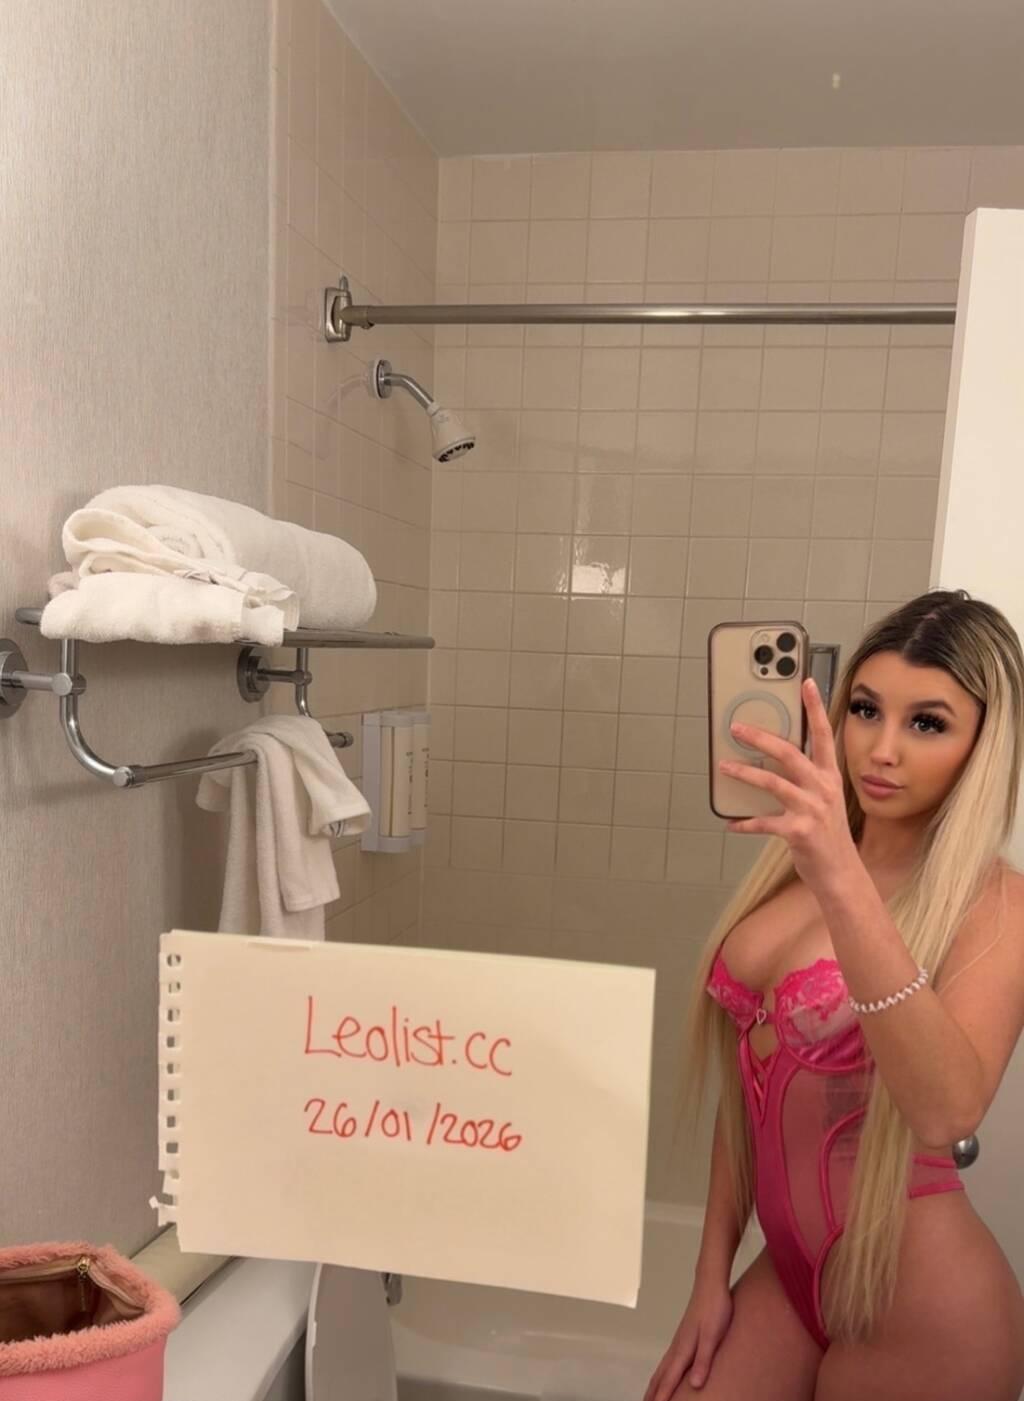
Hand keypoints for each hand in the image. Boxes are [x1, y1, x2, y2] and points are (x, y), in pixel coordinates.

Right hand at [643, 1277, 734, 1397]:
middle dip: (652, 1392)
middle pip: (661, 1375)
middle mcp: (677, 1346)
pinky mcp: (684, 1336)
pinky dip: (663, 1372)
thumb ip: (704, 1360)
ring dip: (656, 1383)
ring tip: (651, 1396)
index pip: (669, 1379)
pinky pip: (669, 1360)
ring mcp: (679, 1340)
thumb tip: (695, 1385)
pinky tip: (668, 1372)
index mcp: (683, 1348)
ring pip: (663, 1367)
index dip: (662, 1396)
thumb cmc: (715, 1308)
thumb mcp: (713, 1336)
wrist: (711, 1283)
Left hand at [717, 676, 857, 891]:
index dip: (816, 708)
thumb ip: (807, 779)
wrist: (841, 874)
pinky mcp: (799, 831)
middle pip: (789, 753)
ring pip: (772, 782)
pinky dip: (744, 823)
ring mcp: (811, 809)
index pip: (825, 735)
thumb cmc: (828, 836)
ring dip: (744, 773)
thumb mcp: (824, 801)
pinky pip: (763, 822)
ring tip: (724, 767)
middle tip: (736, 728)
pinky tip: (731, 824)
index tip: (806, 683)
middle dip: (761, 737)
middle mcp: (822, 788)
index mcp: (830, 777)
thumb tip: (773, 760)